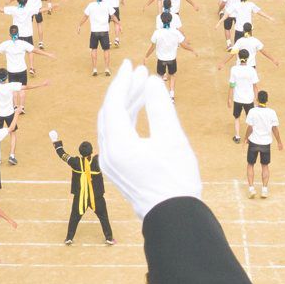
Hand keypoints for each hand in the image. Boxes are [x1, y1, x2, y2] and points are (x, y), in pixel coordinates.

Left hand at [95, 64, 201, 218]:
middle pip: (110, 113)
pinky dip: (128, 121)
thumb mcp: (172, 138)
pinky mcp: (119, 170)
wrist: (174, 218)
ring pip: (114, 125)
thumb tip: (151, 81)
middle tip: (141, 73)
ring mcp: (111, 164)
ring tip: (145, 87)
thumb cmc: (176, 180)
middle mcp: (108, 154)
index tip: (133, 64)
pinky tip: (142, 110)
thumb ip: (160, 106)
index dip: (123, 82)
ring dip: (128, 105)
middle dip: (125, 91)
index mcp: (118, 146)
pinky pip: (118, 137)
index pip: (113, 104)